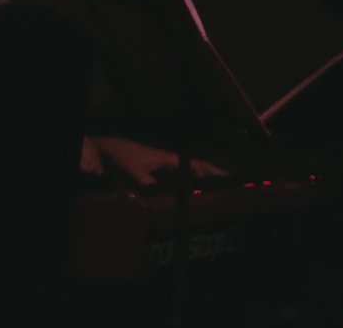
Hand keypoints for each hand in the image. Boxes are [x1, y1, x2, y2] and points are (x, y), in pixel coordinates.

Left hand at [79, 134, 223, 185]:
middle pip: (196, 163)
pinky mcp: (161, 164)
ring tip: (215, 178)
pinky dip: (191, 172)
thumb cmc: (128, 157)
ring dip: (202, 171)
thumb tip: (160, 193)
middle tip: (227, 176)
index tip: (223, 174)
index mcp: (169, 158)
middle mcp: (171, 158)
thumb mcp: (137, 172)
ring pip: (190, 165)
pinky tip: (193, 179)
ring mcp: (167, 160)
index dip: (208, 169)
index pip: (194, 163)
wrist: (116, 148)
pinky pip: (181, 168)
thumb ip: (149, 182)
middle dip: (211, 169)